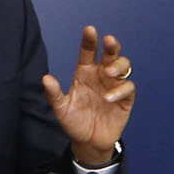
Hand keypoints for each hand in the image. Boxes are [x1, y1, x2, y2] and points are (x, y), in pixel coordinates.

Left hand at [41, 25, 134, 166]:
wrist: (88, 143)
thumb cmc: (74, 122)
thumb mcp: (61, 109)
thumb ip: (54, 94)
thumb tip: (46, 78)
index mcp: (85, 73)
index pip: (88, 52)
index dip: (89, 40)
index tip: (90, 30)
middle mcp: (101, 75)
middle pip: (110, 54)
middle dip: (112, 46)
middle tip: (109, 41)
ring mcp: (114, 86)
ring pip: (124, 66)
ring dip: (118, 65)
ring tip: (109, 72)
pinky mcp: (125, 99)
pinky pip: (128, 88)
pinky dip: (120, 90)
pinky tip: (108, 98)